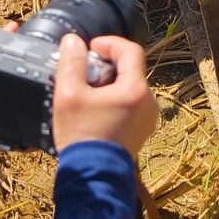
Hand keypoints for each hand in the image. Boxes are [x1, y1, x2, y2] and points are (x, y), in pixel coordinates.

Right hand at [52, 34, 157, 157]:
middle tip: (83, 72)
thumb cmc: (81, 136)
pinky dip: (115, 98)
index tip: (90, 49)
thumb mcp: (69, 94)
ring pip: (130, 86)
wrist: (92, 178)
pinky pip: (131, 104)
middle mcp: (149, 103)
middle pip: (130, 69)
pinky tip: (95, 109)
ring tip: (86, 92)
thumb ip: (71, 62)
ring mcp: (148, 119)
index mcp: (136, 90)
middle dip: (106, 65)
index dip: (109, 43)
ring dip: (110, 82)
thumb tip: (73, 41)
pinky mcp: (142, 131)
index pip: (130, 51)